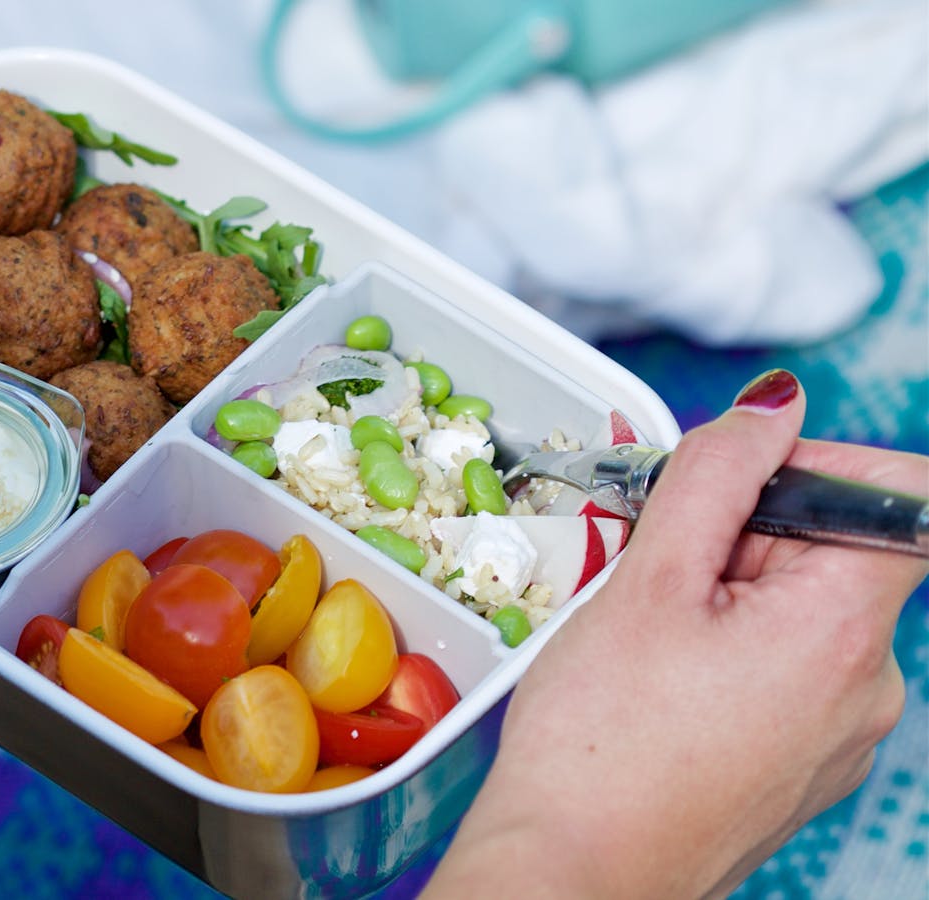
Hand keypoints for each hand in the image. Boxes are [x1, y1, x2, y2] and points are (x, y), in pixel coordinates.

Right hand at [424, 369, 928, 898]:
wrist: (577, 874)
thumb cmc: (601, 749)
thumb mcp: (645, 582)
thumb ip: (716, 476)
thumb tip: (773, 408)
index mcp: (842, 629)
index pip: (892, 496)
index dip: (808, 467)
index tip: (730, 487)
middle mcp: (867, 686)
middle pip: (831, 553)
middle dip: (740, 539)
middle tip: (652, 577)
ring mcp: (840, 735)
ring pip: (798, 615)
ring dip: (723, 600)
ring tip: (644, 643)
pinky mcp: (802, 767)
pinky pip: (782, 675)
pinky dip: (724, 658)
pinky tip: (657, 690)